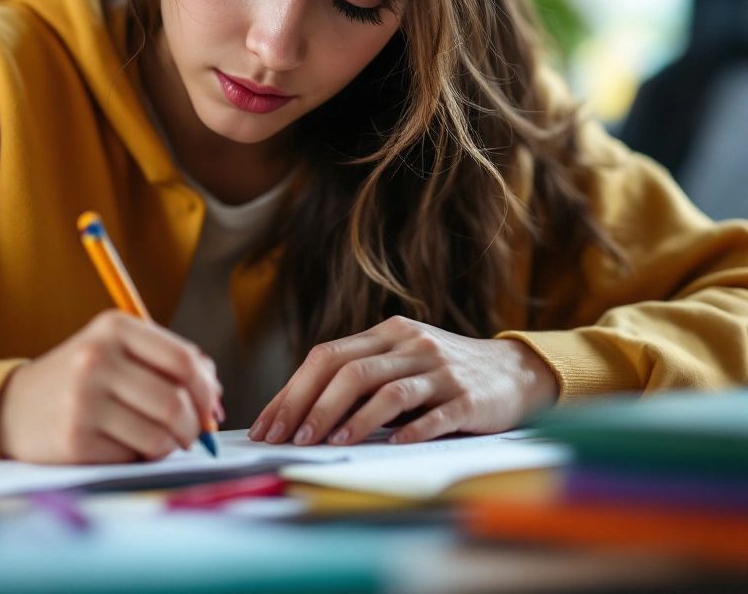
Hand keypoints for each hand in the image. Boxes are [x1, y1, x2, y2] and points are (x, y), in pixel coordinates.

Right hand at [0, 309, 222, 462]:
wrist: (13, 406)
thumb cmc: (82, 376)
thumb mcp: (117, 348)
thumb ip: (167, 361)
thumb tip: (214, 395)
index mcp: (114, 327)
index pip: (183, 361)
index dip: (207, 389)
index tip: (211, 407)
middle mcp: (96, 359)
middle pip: (174, 402)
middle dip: (193, 426)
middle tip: (191, 434)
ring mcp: (83, 401)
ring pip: (158, 435)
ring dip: (170, 445)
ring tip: (160, 440)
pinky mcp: (75, 441)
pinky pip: (132, 458)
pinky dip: (139, 457)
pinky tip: (124, 446)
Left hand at [248, 316, 557, 445]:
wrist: (513, 372)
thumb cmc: (442, 374)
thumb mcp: (400, 362)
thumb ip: (360, 377)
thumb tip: (300, 415)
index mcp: (387, 333)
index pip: (328, 355)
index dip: (293, 390)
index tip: (268, 424)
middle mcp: (410, 344)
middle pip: (350, 370)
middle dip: (313, 406)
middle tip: (289, 439)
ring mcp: (441, 369)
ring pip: (387, 391)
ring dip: (352, 420)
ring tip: (327, 445)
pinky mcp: (470, 398)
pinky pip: (434, 414)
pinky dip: (409, 431)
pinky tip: (390, 446)